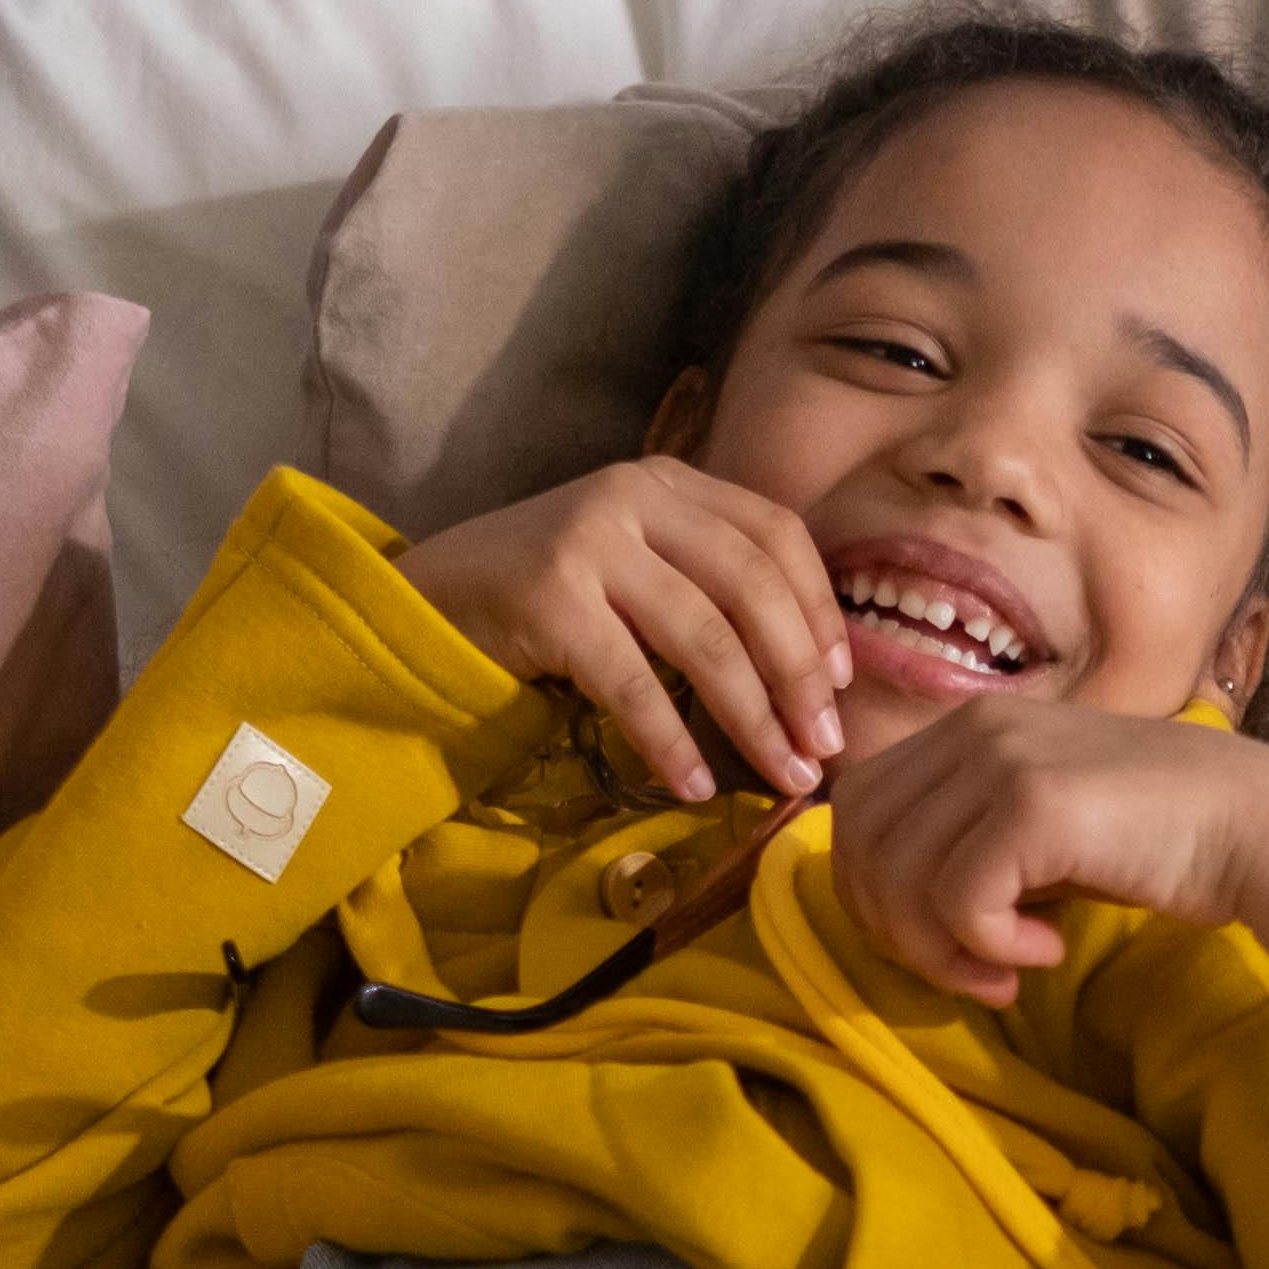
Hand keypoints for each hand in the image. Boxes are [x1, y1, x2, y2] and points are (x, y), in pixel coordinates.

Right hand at [402, 461, 850, 811]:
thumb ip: (706, 583)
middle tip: (826, 747)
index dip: (819, 610)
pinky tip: (694, 785)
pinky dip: (671, 742)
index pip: (777, 534)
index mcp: (669, 482)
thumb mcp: (634, 565)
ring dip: (755, 719)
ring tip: (784, 775)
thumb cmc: (544, 596)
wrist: (427, 598)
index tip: (841, 684)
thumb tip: (811, 671)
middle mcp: (634, 497)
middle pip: (753, 586)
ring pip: (706, 638)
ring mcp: (589, 543)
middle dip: (800, 676)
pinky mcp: (549, 599)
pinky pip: (634, 683)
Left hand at [826, 701, 1268, 1008]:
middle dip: (894, 930)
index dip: (872, 891)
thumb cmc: (1153, 840)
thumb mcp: (1038, 827)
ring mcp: (1000, 759)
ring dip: (942, 953)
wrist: (1256, 825)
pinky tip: (1049, 950)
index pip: (855, 810)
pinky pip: (958, 903)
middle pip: (857, 845)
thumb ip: (964, 842)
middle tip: (967, 970)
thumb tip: (887, 907)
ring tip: (1007, 972)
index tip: (942, 941)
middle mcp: (973, 729)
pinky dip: (991, 948)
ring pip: (897, 880)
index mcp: (966, 726)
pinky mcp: (1034, 804)